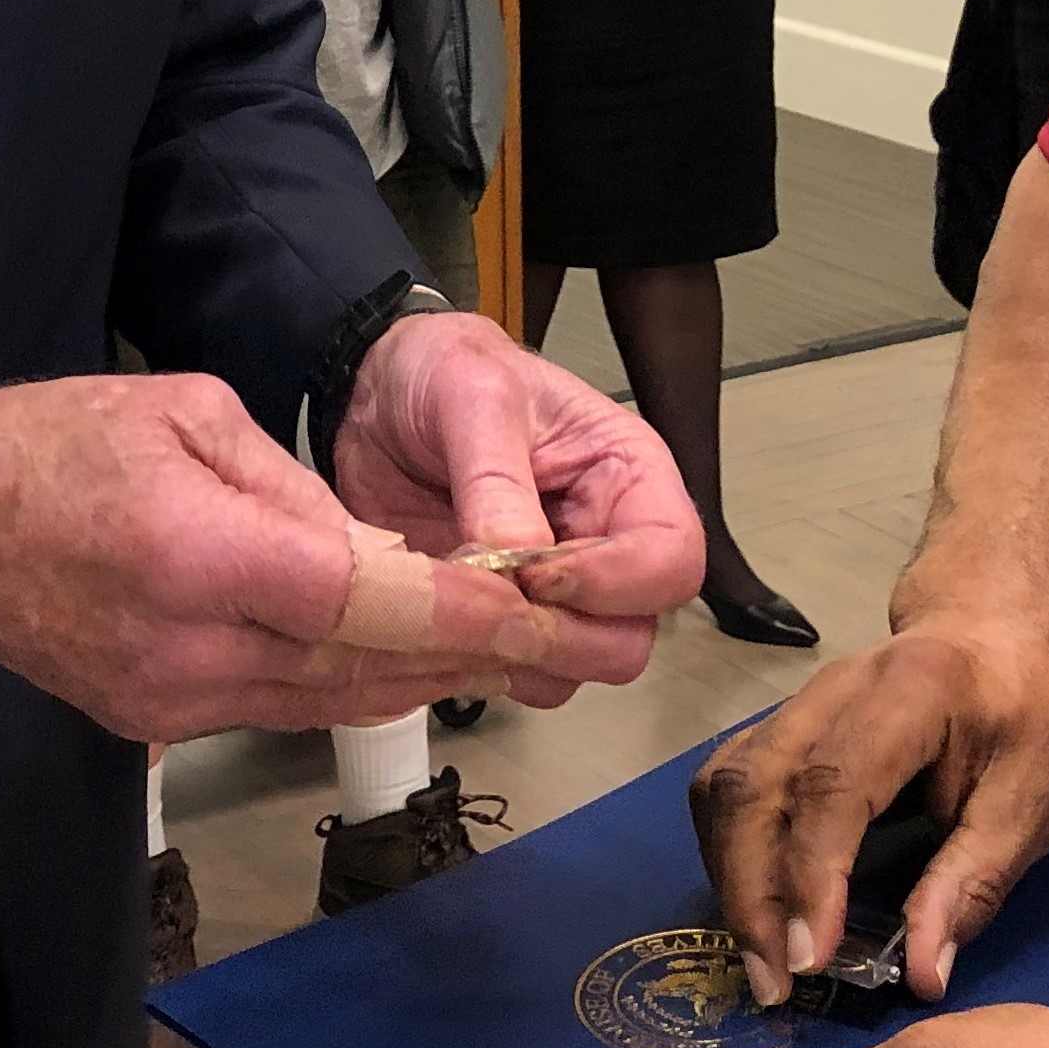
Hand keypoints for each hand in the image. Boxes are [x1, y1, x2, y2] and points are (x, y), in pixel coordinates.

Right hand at [0, 374, 560, 739]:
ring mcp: (168, 699)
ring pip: (327, 699)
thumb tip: (378, 549)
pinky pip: (280, 709)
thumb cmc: (58, 442)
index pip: (356, 598)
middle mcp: (186, 647)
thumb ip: (293, 488)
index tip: (532, 610)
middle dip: (464, 652)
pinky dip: (351, 686)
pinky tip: (410, 664)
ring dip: (419, 677)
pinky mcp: (157, 721)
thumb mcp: (190, 410)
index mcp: (195, 554)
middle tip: (557, 637)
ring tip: (509, 654)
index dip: (454, 609)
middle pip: (357, 664)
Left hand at [331, 309, 702, 701]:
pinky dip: (477, 667)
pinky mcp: (500, 620)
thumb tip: (516, 565)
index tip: (536, 576)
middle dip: (566, 637)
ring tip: (453, 613)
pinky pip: (514, 676)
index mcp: (629, 478)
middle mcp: (606, 545)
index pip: (672, 559)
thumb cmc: (443, 371)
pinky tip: (435, 627)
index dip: (616, 584)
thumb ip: (497, 478)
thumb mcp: (472, 395)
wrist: (376, 395)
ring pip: (575, 669)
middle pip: (633, 636)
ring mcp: (555, 593)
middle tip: (489, 610)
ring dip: (517, 658)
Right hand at [690, 619, 1048, 1005]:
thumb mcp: (1030, 799)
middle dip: (751, 891)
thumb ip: (973, 882)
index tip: (812, 959)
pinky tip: (755, 904)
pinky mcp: (776, 725)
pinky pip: (725, 785)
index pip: (834, 781)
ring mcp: (794, 701)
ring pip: (725, 784)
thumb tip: (921, 974)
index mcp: (911, 691)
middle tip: (775, 984)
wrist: (990, 631)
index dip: (812, 873)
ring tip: (761, 957)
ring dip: (730, 877)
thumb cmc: (1020, 715)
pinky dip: (727, 851)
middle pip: (755, 782)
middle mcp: (832, 687)